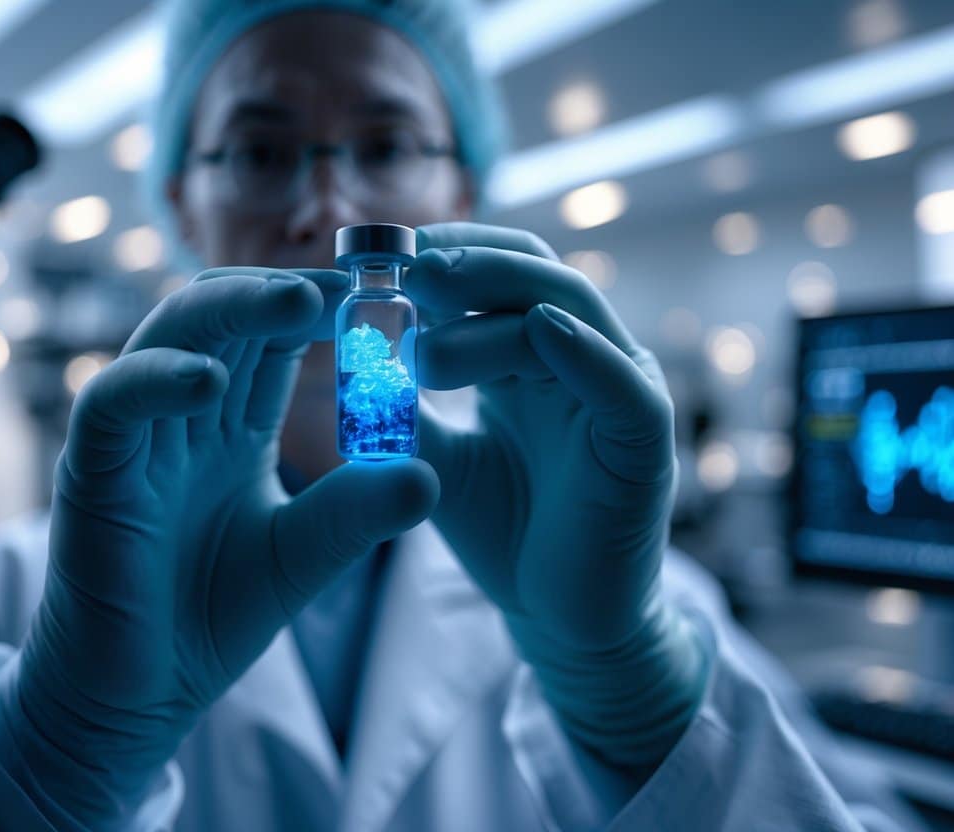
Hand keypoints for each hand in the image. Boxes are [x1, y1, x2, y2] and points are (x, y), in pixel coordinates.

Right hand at [0, 268, 438, 823]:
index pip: (271, 340)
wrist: (134, 696)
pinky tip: (208, 380)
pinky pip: (113, 402)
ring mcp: (133, 437)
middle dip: (283, 289)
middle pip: (224, 317)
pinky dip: (156, 380)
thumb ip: (355, 513)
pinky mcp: (90, 471)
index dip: (319, 308)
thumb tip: (430, 475)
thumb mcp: (300, 557)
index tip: (382, 291)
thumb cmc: (206, 617)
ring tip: (301, 301)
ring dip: (233, 308)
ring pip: (170, 336)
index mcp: (229, 426)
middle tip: (351, 277)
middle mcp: (181, 416)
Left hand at [405, 223, 705, 768]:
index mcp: (535, 355)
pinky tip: (537, 330)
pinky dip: (584, 351)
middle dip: (467, 264)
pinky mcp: (646, 438)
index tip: (380, 256)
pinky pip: (620, 382)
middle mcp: (583, 357)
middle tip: (404, 273)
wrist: (561, 619)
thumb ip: (404, 409)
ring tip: (422, 350)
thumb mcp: (438, 458)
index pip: (499, 272)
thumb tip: (351, 360)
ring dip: (495, 311)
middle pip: (534, 274)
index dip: (445, 252)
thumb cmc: (507, 532)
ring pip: (567, 313)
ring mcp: (620, 389)